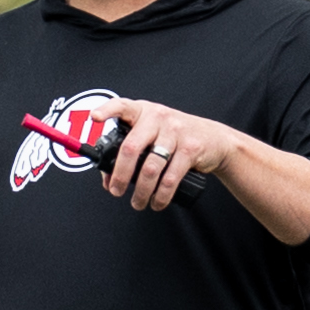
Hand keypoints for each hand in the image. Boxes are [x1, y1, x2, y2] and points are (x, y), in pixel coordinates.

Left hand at [102, 99, 241, 211]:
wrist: (215, 139)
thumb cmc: (175, 138)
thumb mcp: (152, 136)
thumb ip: (130, 152)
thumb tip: (107, 179)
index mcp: (143, 111)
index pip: (122, 106)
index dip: (107, 111)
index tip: (94, 118)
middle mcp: (158, 117)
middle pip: (131, 148)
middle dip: (120, 176)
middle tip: (116, 191)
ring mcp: (175, 131)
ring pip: (150, 168)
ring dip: (141, 192)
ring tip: (138, 203)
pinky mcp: (190, 148)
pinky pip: (170, 178)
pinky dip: (161, 196)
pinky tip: (157, 202)